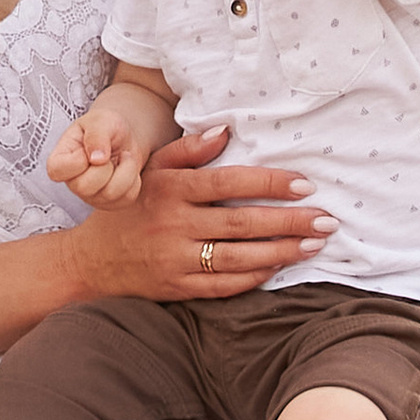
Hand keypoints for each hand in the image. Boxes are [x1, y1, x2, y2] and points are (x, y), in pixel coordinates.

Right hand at [48, 99, 149, 206]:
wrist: (125, 136)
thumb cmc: (106, 125)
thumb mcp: (100, 120)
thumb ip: (96, 135)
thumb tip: (97, 159)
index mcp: (60, 161)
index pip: (57, 171)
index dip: (78, 160)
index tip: (89, 146)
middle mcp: (73, 183)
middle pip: (85, 187)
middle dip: (105, 166)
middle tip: (111, 152)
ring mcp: (92, 196)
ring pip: (110, 194)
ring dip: (125, 170)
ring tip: (123, 157)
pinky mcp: (112, 203)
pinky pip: (127, 198)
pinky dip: (134, 180)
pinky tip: (127, 168)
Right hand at [63, 120, 329, 303]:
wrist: (93, 261)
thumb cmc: (133, 207)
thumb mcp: (152, 170)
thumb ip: (188, 150)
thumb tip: (227, 130)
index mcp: (170, 188)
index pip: (228, 182)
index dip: (269, 182)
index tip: (305, 184)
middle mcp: (173, 224)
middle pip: (242, 223)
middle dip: (289, 222)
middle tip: (326, 220)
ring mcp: (175, 259)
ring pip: (239, 258)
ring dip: (281, 252)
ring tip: (313, 244)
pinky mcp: (178, 289)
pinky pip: (224, 285)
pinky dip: (256, 278)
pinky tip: (280, 267)